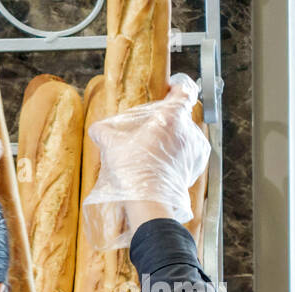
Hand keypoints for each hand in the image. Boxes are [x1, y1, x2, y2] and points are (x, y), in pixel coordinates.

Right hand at [81, 74, 212, 249]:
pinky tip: (162, 165)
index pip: (185, 90)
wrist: (150, 201)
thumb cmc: (134, 170)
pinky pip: (189, 152)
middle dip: (166, 121)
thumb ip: (104, 132)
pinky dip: (178, 155)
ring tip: (154, 153)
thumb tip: (96, 129)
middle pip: (180, 115)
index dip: (177, 87)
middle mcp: (188, 128)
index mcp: (171, 116)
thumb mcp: (112, 147)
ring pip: (184, 135)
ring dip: (172, 139)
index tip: (169, 89)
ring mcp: (196, 146)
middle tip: (150, 132)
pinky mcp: (197, 163)